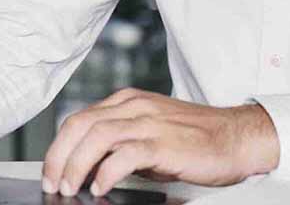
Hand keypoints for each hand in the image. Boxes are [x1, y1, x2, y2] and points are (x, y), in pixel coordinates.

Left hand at [40, 88, 279, 197]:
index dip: (59, 146)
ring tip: (71, 187)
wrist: (237, 137)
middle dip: (59, 157)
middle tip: (54, 183)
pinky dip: (106, 171)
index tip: (52, 171)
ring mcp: (149, 122)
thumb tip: (91, 168)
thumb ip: (122, 143)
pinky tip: (100, 187)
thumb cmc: (197, 139)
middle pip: (80, 125)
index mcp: (129, 102)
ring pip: (96, 137)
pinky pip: (125, 154)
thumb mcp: (152, 134)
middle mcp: (135, 106)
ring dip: (76, 164)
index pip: (80, 118)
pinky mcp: (164, 142)